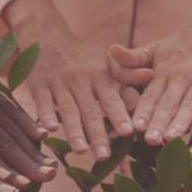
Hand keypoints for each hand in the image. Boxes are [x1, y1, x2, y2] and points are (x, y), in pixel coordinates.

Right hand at [3, 0, 149, 158]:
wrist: (47, 35)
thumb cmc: (81, 54)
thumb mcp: (106, 58)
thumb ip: (126, 71)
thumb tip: (151, 75)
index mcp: (99, 75)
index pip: (111, 99)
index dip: (119, 115)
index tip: (127, 133)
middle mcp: (80, 81)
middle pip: (90, 110)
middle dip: (97, 134)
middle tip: (104, 156)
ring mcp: (59, 84)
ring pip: (68, 110)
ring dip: (74, 131)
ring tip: (81, 150)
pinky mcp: (39, 87)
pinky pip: (43, 103)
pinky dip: (46, 115)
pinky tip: (50, 130)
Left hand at [112, 0, 191, 145]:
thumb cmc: (180, 44)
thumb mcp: (155, 48)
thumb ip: (133, 57)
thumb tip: (112, 50)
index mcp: (163, 72)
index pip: (151, 95)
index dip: (143, 111)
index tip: (135, 127)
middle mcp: (181, 78)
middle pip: (168, 104)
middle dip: (159, 123)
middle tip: (150, 140)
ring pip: (188, 106)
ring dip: (180, 124)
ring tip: (170, 139)